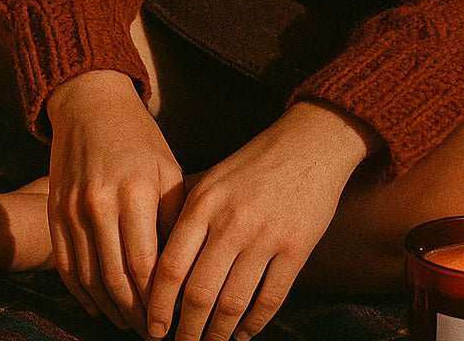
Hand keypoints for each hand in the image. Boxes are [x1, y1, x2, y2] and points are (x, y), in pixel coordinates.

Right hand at [45, 70, 186, 336]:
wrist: (90, 105)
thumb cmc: (140, 138)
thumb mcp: (167, 169)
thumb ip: (173, 217)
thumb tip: (184, 268)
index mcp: (135, 192)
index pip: (146, 265)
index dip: (157, 300)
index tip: (171, 320)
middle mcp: (99, 204)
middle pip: (116, 279)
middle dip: (135, 313)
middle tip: (152, 332)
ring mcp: (71, 210)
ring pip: (89, 279)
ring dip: (109, 309)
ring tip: (129, 323)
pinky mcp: (54, 212)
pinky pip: (66, 266)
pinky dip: (82, 293)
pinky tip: (98, 306)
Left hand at [144, 104, 366, 340]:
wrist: (310, 142)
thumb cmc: (256, 161)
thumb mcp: (214, 176)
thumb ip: (186, 210)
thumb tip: (155, 251)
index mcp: (204, 202)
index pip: (170, 266)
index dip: (158, 305)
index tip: (153, 328)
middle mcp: (231, 221)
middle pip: (198, 293)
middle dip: (186, 331)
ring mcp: (265, 236)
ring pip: (232, 303)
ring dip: (217, 334)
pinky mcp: (296, 247)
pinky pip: (270, 299)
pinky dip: (254, 324)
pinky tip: (243, 333)